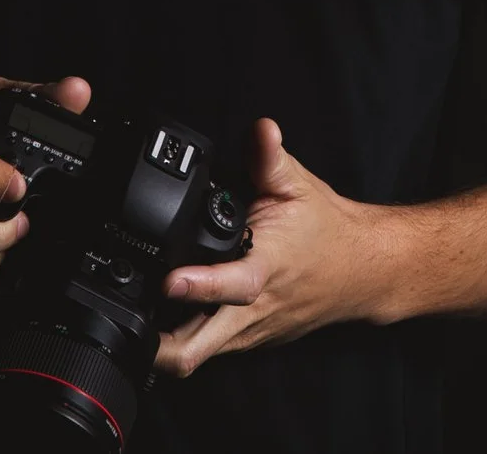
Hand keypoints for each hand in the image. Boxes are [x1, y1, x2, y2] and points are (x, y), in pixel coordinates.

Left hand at [153, 118, 385, 377]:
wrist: (359, 270)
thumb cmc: (325, 231)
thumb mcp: (298, 185)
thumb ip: (270, 158)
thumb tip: (261, 130)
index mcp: (265, 268)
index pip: (229, 286)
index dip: (197, 287)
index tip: (169, 282)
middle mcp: (252, 309)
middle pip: (198, 350)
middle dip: (162, 347)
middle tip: (127, 325)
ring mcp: (248, 331)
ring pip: (199, 356)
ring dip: (166, 345)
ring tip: (131, 322)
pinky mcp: (247, 340)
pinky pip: (209, 347)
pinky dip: (183, 337)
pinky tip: (165, 316)